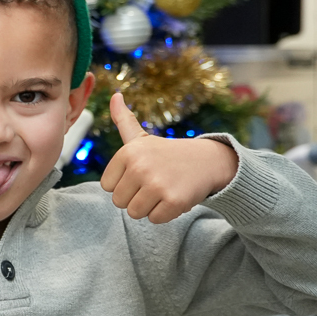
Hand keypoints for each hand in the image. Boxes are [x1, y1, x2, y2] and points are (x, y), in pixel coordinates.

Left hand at [100, 92, 238, 222]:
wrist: (208, 161)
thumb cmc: (167, 152)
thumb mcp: (141, 137)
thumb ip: (123, 120)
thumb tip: (114, 95)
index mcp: (127, 153)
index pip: (107, 186)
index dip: (124, 184)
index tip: (140, 173)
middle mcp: (139, 167)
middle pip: (119, 202)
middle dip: (136, 197)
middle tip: (154, 183)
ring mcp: (157, 184)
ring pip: (135, 213)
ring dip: (149, 207)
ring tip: (163, 189)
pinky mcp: (174, 201)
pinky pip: (155, 219)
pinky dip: (166, 213)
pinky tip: (175, 197)